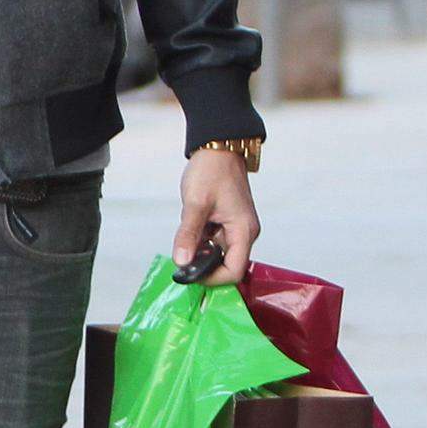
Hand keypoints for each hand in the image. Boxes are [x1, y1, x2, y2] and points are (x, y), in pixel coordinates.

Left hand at [174, 150, 260, 286]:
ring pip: (218, 254)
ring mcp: (237, 229)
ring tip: (186, 240)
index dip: (211, 278)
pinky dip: (201, 242)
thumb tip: (181, 262)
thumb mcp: (195, 204)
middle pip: (226, 266)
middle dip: (204, 266)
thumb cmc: (211, 171)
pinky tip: (191, 231)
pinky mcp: (228, 223)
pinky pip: (215, 242)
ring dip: (200, 253)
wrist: (218, 149)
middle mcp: (244, 233)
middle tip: (182, 258)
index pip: (233, 271)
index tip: (189, 274)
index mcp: (244, 231)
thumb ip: (188, 235)